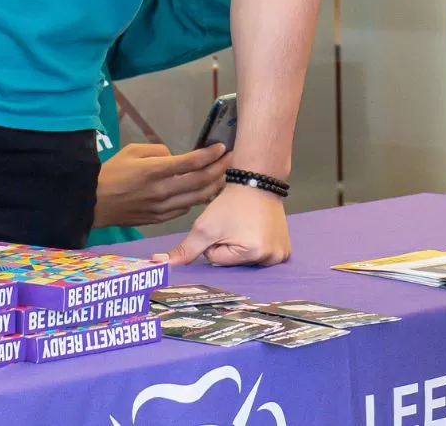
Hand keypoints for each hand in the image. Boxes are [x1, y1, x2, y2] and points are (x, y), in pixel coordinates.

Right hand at [92, 143, 228, 229]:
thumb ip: (158, 151)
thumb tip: (176, 158)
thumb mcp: (132, 151)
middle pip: (200, 181)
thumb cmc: (111, 173)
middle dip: (219, 169)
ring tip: (224, 175)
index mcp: (154, 170)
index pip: (191, 162)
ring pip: (197, 198)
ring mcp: (162, 207)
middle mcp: (162, 190)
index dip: (210, 154)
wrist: (94, 203)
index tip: (221, 147)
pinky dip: (198, 199)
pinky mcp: (160, 219)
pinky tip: (204, 191)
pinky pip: (186, 209)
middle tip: (230, 159)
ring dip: (214, 186)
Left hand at [159, 181, 288, 266]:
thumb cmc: (231, 202)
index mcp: (254, 254)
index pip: (219, 261)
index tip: (224, 225)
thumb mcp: (205, 226)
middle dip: (228, 246)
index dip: (214, 242)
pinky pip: (261, 255)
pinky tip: (255, 229)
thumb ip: (185, 249)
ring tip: (245, 225)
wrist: (257, 180)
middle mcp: (273, 258)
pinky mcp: (285, 249)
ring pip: (246, 259)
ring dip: (241, 245)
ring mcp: (282, 254)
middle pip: (234, 263)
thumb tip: (160, 265)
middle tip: (235, 225)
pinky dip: (255, 244)